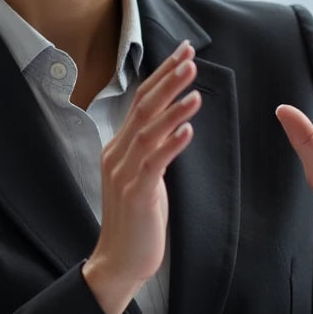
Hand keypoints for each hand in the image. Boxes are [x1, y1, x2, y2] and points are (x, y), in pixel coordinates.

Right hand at [82, 40, 200, 313]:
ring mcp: (124, 173)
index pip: (140, 100)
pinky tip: (188, 130)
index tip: (183, 53)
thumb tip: (172, 124)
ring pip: (147, 131)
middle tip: (190, 58)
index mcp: (118, 146)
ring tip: (195, 90)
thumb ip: (150, 149)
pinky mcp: (136, 193)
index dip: (162, 75)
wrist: (119, 260)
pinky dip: (171, 143)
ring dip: (172, 108)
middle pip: (142, 108)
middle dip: (168, 81)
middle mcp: (117, 154)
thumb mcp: (142, 176)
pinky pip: (154, 163)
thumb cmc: (137, 219)